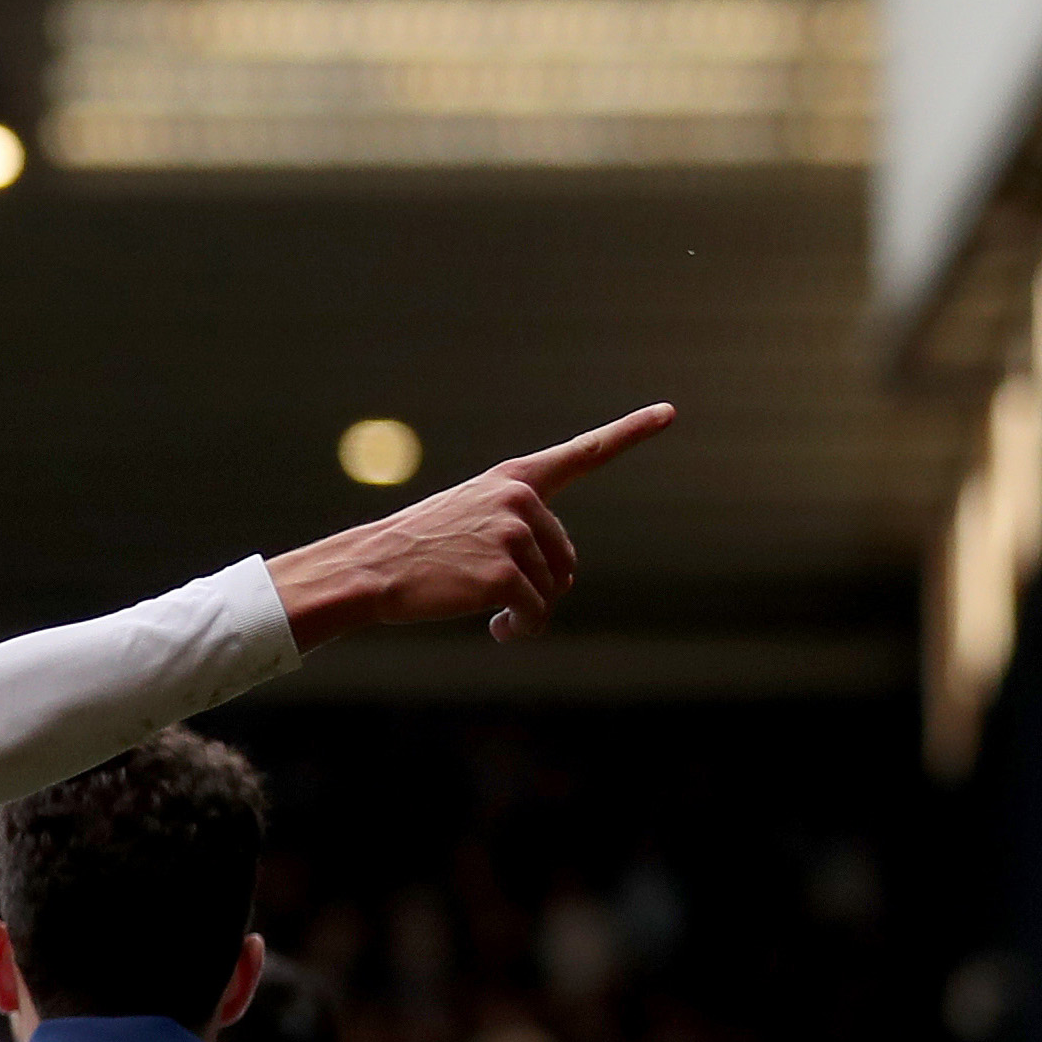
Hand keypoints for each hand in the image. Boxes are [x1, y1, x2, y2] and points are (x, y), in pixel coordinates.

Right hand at [269, 405, 676, 648]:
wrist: (371, 568)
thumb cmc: (418, 551)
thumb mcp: (468, 519)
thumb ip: (518, 530)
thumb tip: (559, 586)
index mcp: (514, 480)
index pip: (583, 453)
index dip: (630, 432)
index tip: (669, 412)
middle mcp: (520, 499)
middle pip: (566, 560)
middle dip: (542, 588)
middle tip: (499, 598)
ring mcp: (514, 534)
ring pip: (552, 591)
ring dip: (525, 611)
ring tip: (487, 610)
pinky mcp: (507, 572)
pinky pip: (536, 613)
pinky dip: (520, 628)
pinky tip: (495, 629)